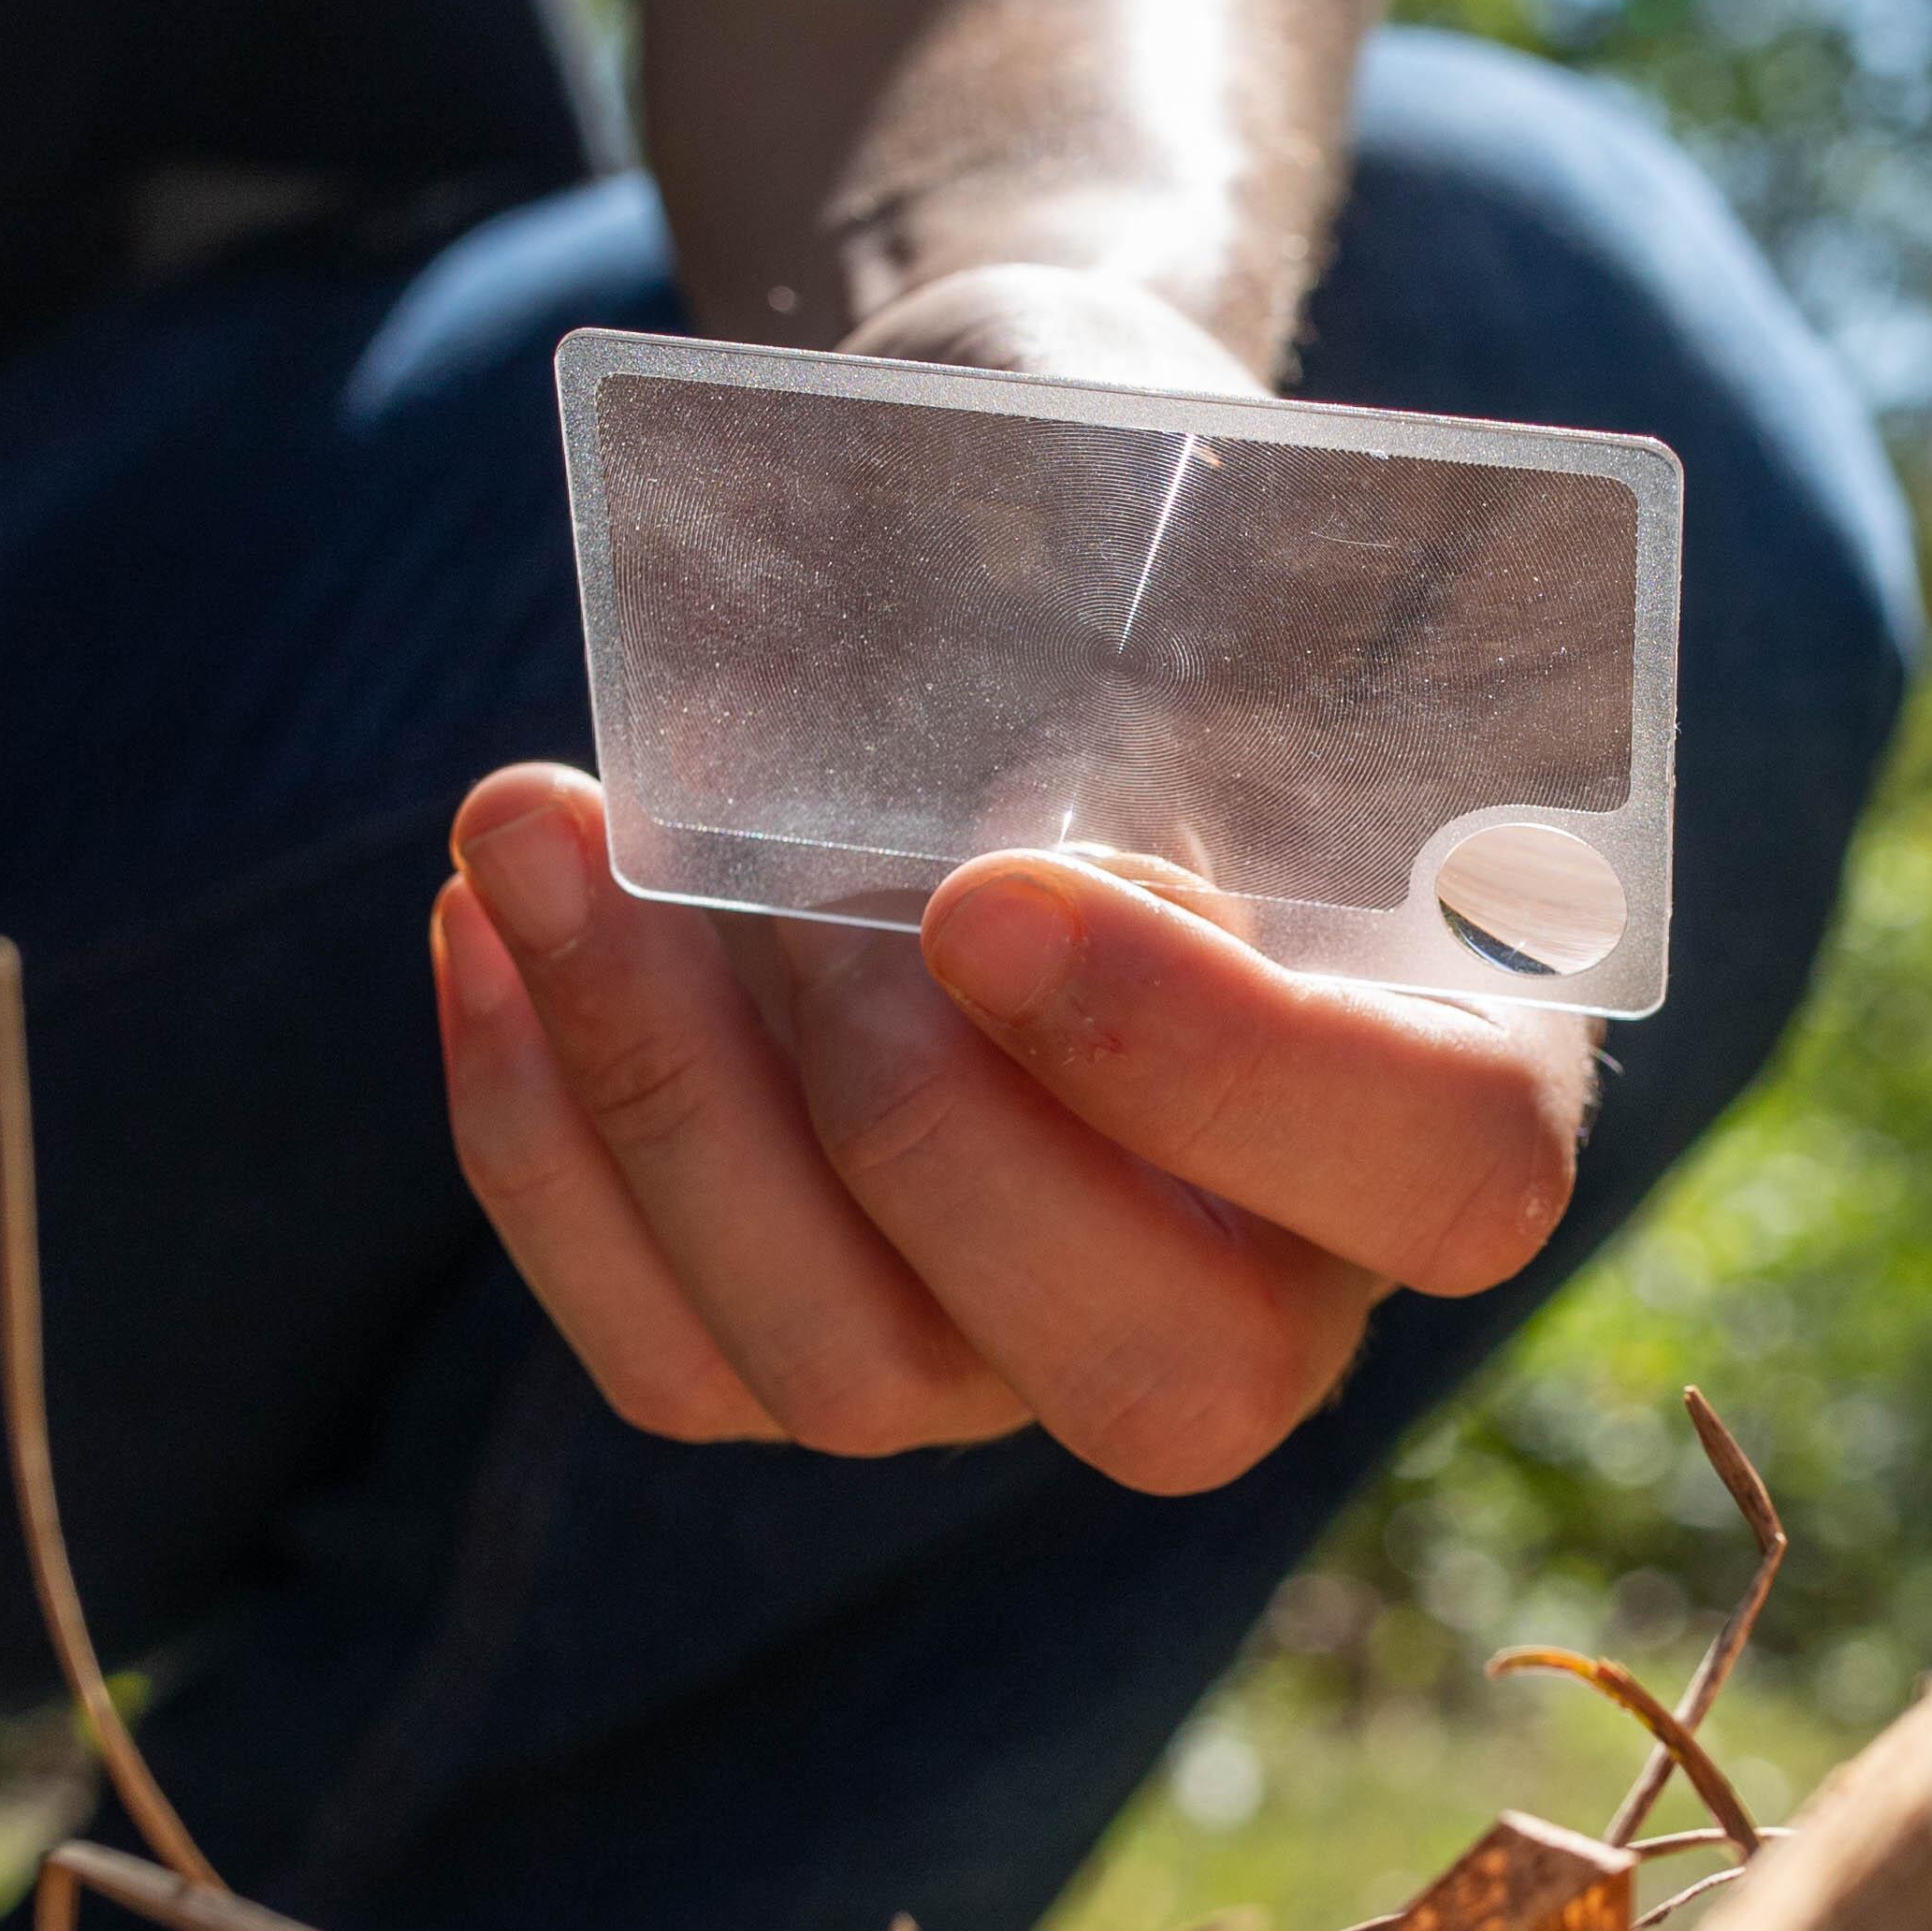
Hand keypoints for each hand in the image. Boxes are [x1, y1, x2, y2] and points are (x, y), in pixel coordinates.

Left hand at [428, 267, 1594, 1492]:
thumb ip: (1144, 668)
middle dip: (922, 1137)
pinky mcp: (811, 1360)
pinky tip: (482, 926)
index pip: (1441, 1176)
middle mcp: (1268, 1284)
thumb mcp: (1173, 550)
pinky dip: (545, 1148)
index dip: (1218, 1066)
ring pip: (851, 1374)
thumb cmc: (1120, 565)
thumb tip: (983, 815)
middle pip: (1151, 1380)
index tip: (987, 887)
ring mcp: (1026, 1358)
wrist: (988, 607)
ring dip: (660, 1104)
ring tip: (536, 829)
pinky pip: (670, 1353)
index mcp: (1448, 1074)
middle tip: (787, 892)